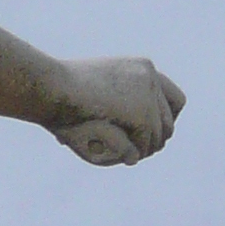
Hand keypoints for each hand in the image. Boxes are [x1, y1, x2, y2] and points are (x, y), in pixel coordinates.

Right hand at [53, 58, 184, 164]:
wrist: (51, 87)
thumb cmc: (56, 91)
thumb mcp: (88, 93)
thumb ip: (108, 107)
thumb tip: (118, 135)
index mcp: (140, 67)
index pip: (172, 98)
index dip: (164, 120)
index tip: (151, 134)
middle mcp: (149, 77)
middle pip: (169, 120)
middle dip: (156, 139)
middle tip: (140, 152)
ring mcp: (147, 95)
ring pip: (159, 136)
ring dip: (145, 149)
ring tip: (129, 156)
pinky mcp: (141, 114)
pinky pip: (145, 144)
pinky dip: (133, 153)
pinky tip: (122, 158)